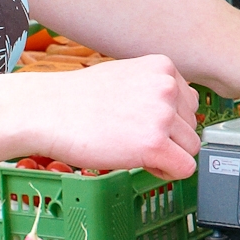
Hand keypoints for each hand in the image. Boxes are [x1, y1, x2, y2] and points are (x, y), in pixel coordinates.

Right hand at [17, 54, 200, 178]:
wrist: (48, 112)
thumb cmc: (77, 98)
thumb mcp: (125, 77)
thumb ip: (153, 91)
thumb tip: (175, 114)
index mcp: (163, 68)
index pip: (189, 102)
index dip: (170, 120)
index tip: (145, 125)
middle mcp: (167, 88)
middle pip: (192, 126)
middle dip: (169, 138)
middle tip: (134, 139)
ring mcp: (162, 115)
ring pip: (191, 148)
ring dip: (167, 155)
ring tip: (134, 149)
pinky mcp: (154, 144)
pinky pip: (184, 168)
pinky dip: (167, 172)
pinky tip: (144, 164)